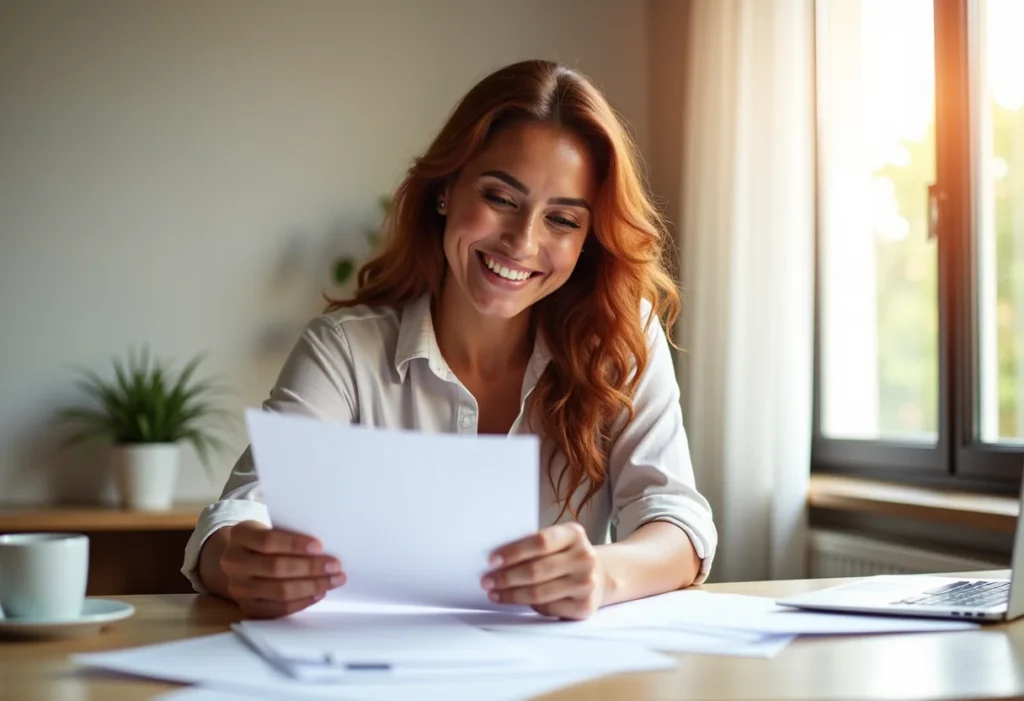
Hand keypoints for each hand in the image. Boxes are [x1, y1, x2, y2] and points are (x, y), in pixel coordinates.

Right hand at [219, 521, 344, 617]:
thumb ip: (290, 534)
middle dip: (310, 567)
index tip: (320, 546)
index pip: (267, 541)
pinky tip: (318, 594)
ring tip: (334, 580)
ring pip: (279, 591)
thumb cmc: (266, 540)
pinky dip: (302, 602)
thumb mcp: (271, 527)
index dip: (295, 544)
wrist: (241, 559)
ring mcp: (238, 587)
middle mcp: (233, 562)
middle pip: (276, 568)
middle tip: (335, 566)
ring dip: (312, 586)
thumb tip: (324, 548)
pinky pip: (278, 609)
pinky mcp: (247, 607)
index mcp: (240, 535)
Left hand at [482, 522, 604, 619]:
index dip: (514, 551)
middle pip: (537, 570)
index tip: (492, 560)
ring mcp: (586, 583)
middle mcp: (584, 557)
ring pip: (539, 592)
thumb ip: (533, 546)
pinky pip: (547, 607)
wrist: (597, 576)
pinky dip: (528, 605)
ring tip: (494, 593)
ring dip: (511, 594)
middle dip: (506, 577)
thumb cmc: (565, 556)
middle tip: (487, 580)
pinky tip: (516, 601)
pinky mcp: (584, 606)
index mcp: (574, 534)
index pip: (540, 541)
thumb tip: (497, 559)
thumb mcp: (556, 541)